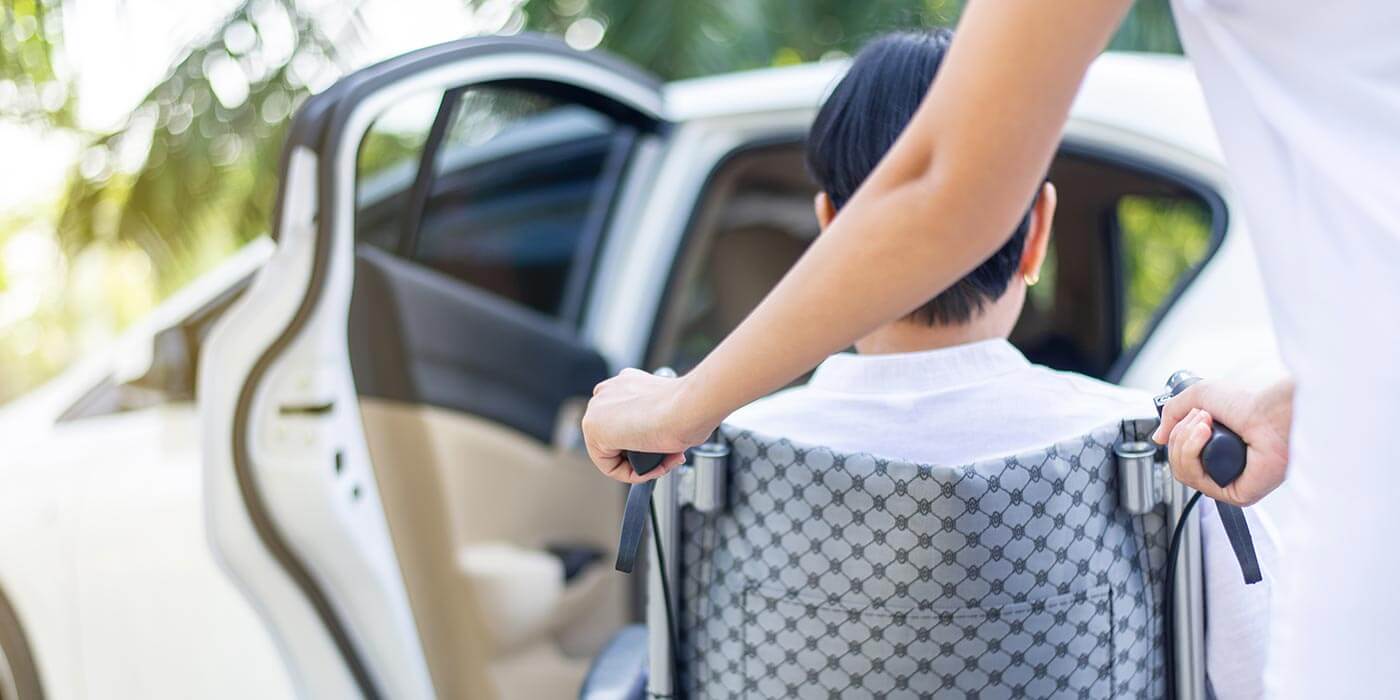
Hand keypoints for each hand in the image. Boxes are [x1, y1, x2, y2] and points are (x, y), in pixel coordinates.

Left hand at [581, 368, 717, 482]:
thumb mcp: (674, 410)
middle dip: (646, 453)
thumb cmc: (689, 408)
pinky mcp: (593, 427)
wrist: (687, 408)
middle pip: (620, 436)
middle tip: (669, 458)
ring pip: (614, 451)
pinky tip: (652, 468)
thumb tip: (658, 436)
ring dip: (641, 464)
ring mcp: (598, 406)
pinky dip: (631, 474)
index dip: (651, 439)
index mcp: (629, 381)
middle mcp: (610, 390)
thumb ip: (658, 420)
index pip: (629, 419)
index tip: (669, 445)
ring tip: (664, 464)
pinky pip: (609, 465)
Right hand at [1152, 377, 1293, 505]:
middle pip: (1178, 462)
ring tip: (1204, 424)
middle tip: (1200, 418)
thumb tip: (1158, 437)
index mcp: (1221, 444)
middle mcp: (1227, 462)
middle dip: (1180, 436)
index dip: (1178, 434)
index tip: (1190, 415)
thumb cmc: (1252, 398)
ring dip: (1184, 443)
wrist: (1274, 408)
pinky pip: (1197, 481)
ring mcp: (1231, 479)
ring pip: (1183, 472)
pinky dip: (1192, 456)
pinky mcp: (1237, 493)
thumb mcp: (1199, 395)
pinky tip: (1206, 436)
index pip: (1183, 451)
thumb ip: (1172, 413)